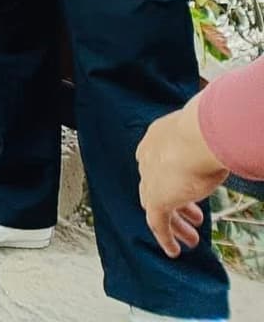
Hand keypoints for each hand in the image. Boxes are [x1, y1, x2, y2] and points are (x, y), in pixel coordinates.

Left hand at [137, 98, 227, 257]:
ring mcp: (150, 179)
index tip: (190, 190)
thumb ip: (210, 142)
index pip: (159, 162)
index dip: (173, 178)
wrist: (198, 136)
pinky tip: (175, 251)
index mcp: (157, 138)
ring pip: (156, 206)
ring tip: (191, 239)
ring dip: (175, 224)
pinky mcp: (156, 199)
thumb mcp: (206, 134)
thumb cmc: (209, 129)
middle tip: (193, 216)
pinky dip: (165, 237)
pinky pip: (157, 223)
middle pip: (156, 185)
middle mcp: (148, 158)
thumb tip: (231, 140)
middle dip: (176, 202)